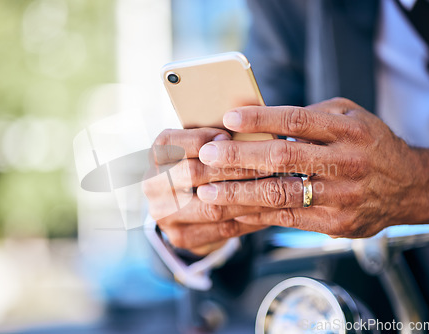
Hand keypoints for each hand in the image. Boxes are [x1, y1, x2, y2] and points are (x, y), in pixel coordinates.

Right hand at [143, 128, 270, 254]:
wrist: (183, 206)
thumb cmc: (199, 164)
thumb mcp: (199, 146)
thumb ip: (213, 137)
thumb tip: (245, 121)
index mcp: (156, 155)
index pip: (171, 142)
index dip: (200, 139)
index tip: (228, 136)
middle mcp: (153, 185)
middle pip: (192, 174)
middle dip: (232, 167)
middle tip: (266, 162)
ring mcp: (164, 214)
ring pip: (212, 206)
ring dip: (248, 196)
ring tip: (275, 186)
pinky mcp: (181, 236)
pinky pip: (222, 229)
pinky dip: (250, 218)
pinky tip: (269, 208)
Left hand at [197, 97, 428, 237]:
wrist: (407, 186)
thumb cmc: (368, 145)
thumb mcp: (349, 117)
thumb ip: (311, 116)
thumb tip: (261, 119)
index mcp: (347, 131)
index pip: (297, 121)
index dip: (261, 119)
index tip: (229, 118)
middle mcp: (345, 162)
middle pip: (284, 158)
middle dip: (240, 157)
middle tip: (207, 155)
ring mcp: (341, 196)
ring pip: (282, 194)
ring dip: (240, 193)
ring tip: (208, 190)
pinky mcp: (335, 223)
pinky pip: (288, 220)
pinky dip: (257, 215)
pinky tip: (232, 211)